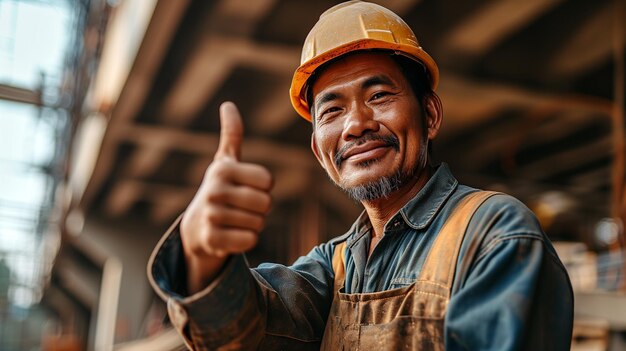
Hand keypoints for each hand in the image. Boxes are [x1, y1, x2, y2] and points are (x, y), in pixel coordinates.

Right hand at [180, 102, 272, 292]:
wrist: (197, 225)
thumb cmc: (220, 188)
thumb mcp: (226, 161)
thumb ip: (232, 134)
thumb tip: (227, 105)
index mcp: (223, 169)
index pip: (268, 181)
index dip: (264, 187)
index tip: (248, 187)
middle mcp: (215, 190)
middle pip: (265, 203)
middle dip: (261, 208)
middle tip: (243, 206)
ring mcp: (212, 215)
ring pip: (259, 223)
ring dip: (254, 224)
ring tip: (236, 219)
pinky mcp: (212, 239)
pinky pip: (250, 240)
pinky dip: (248, 239)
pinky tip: (233, 234)